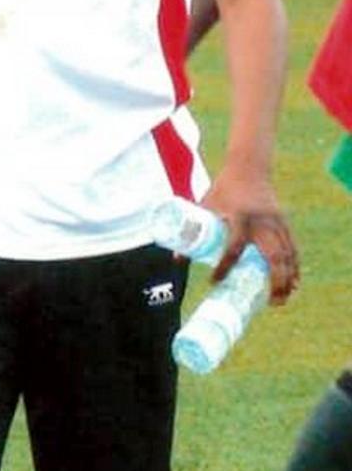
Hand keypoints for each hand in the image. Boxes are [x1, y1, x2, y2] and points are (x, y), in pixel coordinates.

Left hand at [202, 174, 299, 304]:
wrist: (248, 167)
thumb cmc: (223, 189)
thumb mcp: (205, 205)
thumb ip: (192, 231)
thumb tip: (177, 260)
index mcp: (240, 217)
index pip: (233, 247)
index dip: (224, 267)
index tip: (214, 282)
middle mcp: (261, 221)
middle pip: (272, 257)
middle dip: (274, 281)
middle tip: (270, 302)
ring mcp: (275, 222)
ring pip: (287, 255)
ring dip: (287, 278)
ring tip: (282, 299)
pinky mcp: (283, 221)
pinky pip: (292, 247)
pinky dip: (295, 265)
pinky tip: (294, 282)